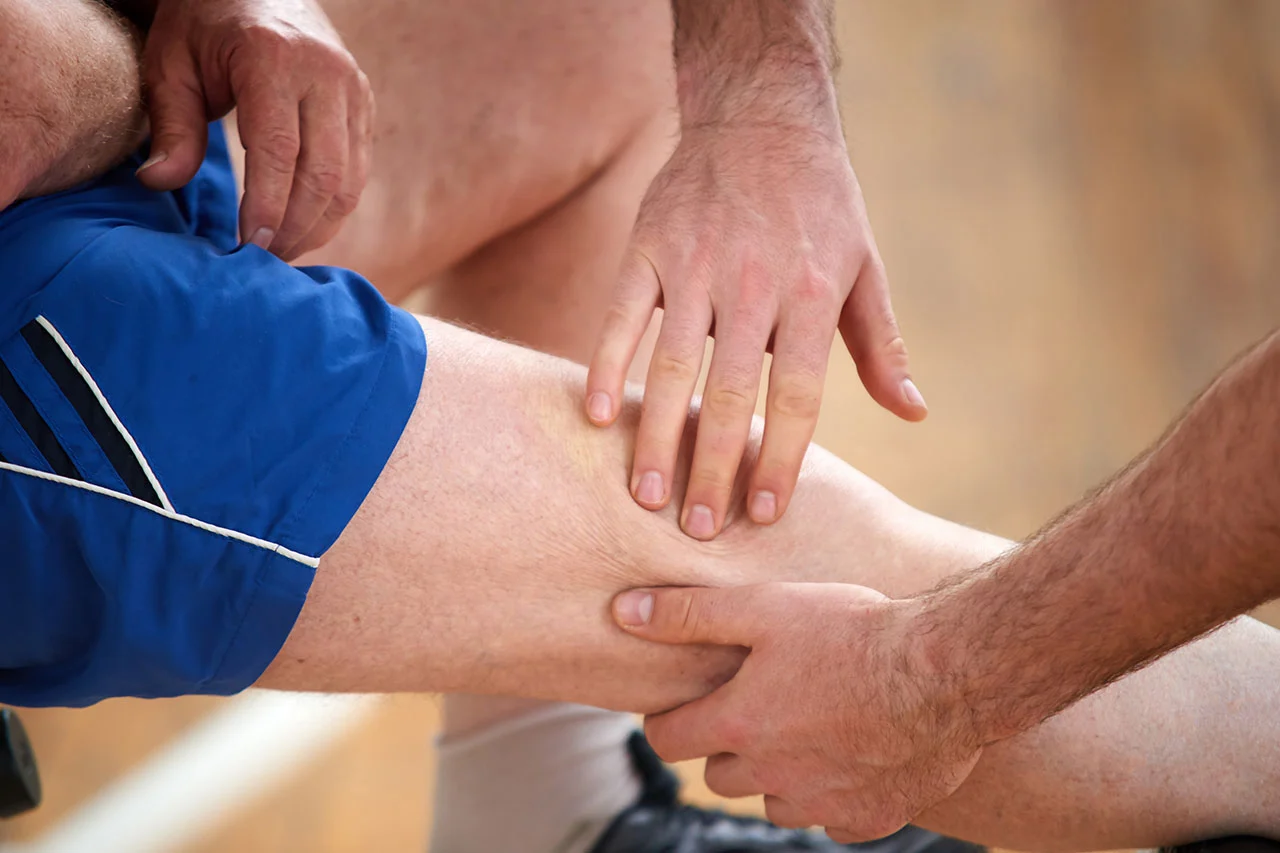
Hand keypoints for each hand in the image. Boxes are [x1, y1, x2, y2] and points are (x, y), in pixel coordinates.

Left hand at [136, 0, 372, 259]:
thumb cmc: (204, 27)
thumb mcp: (171, 64)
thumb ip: (172, 126)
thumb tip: (160, 183)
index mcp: (274, 57)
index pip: (281, 149)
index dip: (269, 205)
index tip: (251, 245)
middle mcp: (326, 73)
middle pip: (325, 173)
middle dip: (297, 227)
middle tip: (265, 260)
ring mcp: (354, 89)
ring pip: (350, 180)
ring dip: (320, 225)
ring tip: (284, 250)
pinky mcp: (365, 105)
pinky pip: (358, 170)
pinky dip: (334, 206)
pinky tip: (304, 225)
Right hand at [586, 124, 925, 540]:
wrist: (761, 118)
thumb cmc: (821, 206)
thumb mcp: (865, 268)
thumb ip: (881, 346)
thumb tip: (913, 413)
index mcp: (813, 294)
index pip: (797, 397)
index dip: (780, 460)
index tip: (765, 516)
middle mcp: (754, 282)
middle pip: (732, 394)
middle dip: (714, 468)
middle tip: (698, 532)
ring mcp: (694, 263)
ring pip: (671, 364)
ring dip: (656, 435)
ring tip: (645, 496)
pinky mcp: (647, 246)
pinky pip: (621, 315)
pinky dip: (605, 364)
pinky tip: (595, 417)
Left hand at [612, 582, 982, 840]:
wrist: (948, 670)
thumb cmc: (854, 629)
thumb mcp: (765, 606)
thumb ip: (689, 612)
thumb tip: (623, 613)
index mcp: (739, 724)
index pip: (668, 740)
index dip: (667, 720)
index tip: (681, 705)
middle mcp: (772, 774)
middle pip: (720, 773)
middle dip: (725, 743)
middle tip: (751, 705)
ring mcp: (820, 803)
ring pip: (772, 801)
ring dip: (775, 772)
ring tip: (802, 725)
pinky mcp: (868, 818)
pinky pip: (828, 818)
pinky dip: (828, 793)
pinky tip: (847, 753)